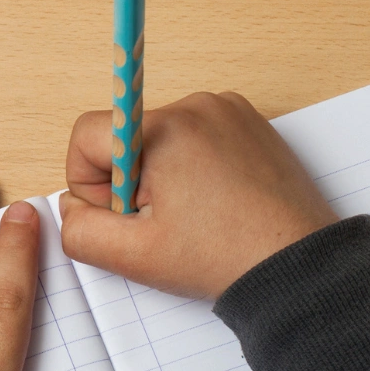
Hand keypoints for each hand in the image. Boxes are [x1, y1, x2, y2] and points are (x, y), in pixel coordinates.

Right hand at [61, 91, 338, 299]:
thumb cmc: (226, 258)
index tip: (125, 212)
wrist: (298, 265)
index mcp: (164, 129)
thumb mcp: (135, 256)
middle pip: (124, 136)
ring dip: (162, 174)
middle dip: (131, 180)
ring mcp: (227, 109)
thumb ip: (81, 230)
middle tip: (166, 222)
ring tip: (196, 214)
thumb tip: (71, 207)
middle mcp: (196, 105)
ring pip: (159, 137)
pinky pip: (195, 135)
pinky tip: (215, 200)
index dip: (91, 183)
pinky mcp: (248, 120)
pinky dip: (193, 165)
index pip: (87, 134)